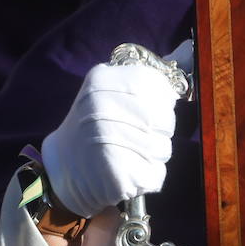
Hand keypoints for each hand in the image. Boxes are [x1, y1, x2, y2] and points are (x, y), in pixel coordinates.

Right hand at [40, 42, 191, 218]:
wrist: (60, 169)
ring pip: (164, 149)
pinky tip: (126, 175)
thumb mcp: (105, 93)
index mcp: (102, 81)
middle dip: (158, 134)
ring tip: (126, 157)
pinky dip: (146, 179)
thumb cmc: (91, 131)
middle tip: (131, 140)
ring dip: (153, 158)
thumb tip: (183, 65)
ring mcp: (110, 141)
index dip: (162, 105)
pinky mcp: (118, 175)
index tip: (147, 114)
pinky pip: (156, 175)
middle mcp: (104, 107)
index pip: (160, 87)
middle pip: (166, 121)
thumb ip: (139, 83)